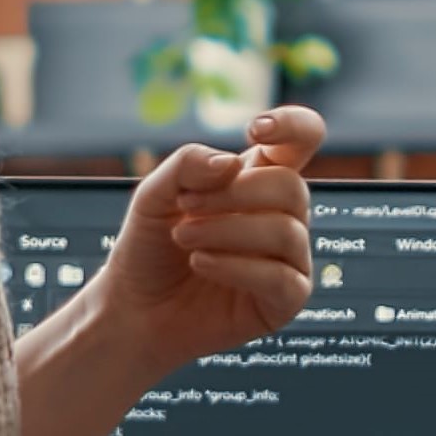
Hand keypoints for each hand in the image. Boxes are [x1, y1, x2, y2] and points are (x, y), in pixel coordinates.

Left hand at [90, 104, 323, 377]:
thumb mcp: (152, 195)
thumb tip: (231, 164)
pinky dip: (235, 267)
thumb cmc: (149, 249)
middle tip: (187, 207)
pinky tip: (202, 264)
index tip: (255, 131)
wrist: (134, 310)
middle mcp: (282, 216)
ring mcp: (288, 260)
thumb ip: (187, 165)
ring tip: (185, 239)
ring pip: (285, 231)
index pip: (302, 140)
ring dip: (226, 230)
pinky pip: (280, 277)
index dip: (293, 125)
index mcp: (258, 180)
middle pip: (291, 186)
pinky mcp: (285, 301)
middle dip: (234, 194)